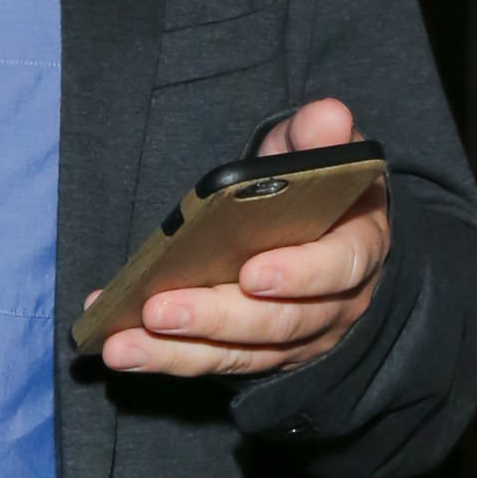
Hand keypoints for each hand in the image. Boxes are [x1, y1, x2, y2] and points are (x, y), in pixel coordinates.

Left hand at [89, 96, 391, 378]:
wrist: (323, 231)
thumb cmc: (314, 187)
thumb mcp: (318, 153)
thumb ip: (318, 137)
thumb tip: (329, 116)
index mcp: (357, 246)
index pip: (339, 267)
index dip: (300, 274)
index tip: (252, 274)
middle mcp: (335, 303)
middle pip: (279, 322)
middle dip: (215, 317)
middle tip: (157, 308)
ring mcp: (296, 336)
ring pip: (241, 353)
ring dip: (176, 350)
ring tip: (119, 343)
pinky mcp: (258, 354)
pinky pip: (215, 362)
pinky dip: (165, 358)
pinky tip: (120, 348)